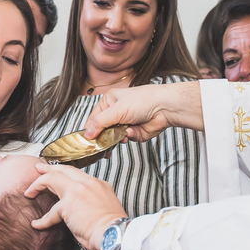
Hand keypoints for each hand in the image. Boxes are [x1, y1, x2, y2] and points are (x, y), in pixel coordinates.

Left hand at [25, 162, 126, 249]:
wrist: (114, 234)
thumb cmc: (112, 228)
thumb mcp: (106, 207)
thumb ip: (94, 201)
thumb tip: (82, 208)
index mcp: (99, 184)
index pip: (78, 174)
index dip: (65, 173)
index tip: (57, 173)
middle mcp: (88, 183)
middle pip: (64, 170)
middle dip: (49, 168)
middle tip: (39, 168)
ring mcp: (77, 191)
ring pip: (52, 179)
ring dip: (37, 185)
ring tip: (30, 191)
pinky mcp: (68, 204)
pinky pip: (50, 212)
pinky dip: (42, 220)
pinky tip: (36, 224)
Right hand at [83, 81, 204, 140]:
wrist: (164, 108)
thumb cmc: (142, 101)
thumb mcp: (116, 110)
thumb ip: (100, 123)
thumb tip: (87, 135)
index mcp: (108, 102)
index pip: (93, 118)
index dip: (89, 130)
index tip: (86, 142)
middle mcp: (115, 112)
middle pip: (102, 130)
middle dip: (103, 138)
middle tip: (100, 147)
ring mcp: (124, 122)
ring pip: (113, 137)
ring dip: (116, 138)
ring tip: (121, 136)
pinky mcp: (134, 132)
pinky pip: (125, 139)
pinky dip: (128, 137)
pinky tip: (133, 132)